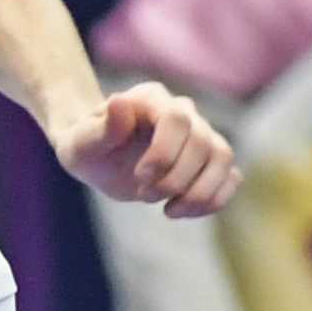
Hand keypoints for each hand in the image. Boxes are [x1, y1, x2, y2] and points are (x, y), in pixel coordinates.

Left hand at [54, 83, 237, 216]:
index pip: (177, 119)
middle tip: (144, 195)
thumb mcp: (80, 143)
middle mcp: (183, 111)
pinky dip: (213, 200)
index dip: (165, 153)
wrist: (97, 157)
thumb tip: (119, 102)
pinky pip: (231, 177)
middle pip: (203, 142)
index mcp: (151, 99)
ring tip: (169, 211)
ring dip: (200, 193)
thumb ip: (100, 129)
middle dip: (176, 179)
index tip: (140, 177)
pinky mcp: (208, 160)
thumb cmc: (85, 147)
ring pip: (223, 158)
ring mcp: (200, 134)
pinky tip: (181, 211)